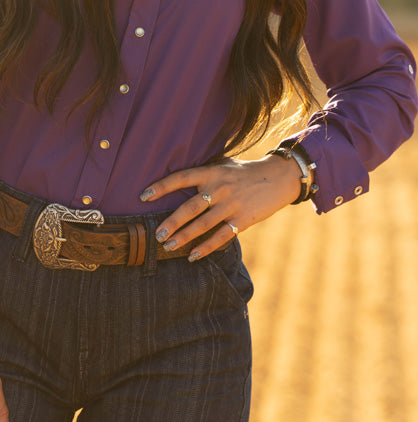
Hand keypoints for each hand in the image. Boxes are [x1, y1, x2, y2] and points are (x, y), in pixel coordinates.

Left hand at [140, 153, 301, 260]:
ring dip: (184, 238)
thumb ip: (205, 173)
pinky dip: (205, 248)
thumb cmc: (246, 171)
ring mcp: (231, 204)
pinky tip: (192, 256)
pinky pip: (221, 237)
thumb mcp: (224, 165)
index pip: (180, 178)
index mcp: (212, 172)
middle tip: (157, 235)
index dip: (161, 187)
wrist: (279, 177)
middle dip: (171, 223)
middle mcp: (219, 188)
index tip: (143, 197)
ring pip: (202, 225)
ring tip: (168, 247)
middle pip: (189, 207)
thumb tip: (179, 181)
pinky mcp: (243, 219)